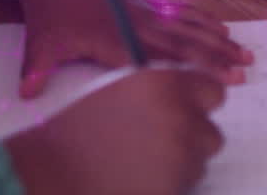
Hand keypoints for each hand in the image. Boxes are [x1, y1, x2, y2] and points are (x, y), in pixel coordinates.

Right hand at [5, 68, 226, 194]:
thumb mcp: (119, 89)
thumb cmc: (78, 129)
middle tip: (160, 142)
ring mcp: (180, 155)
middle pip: (211, 132)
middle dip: (192, 139)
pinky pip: (187, 186)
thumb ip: (159, 89)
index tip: (186, 110)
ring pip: (200, 163)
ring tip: (144, 163)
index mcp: (164, 82)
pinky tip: (141, 180)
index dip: (198, 103)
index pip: (212, 90)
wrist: (54, 170)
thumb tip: (187, 96)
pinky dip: (171, 185)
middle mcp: (179, 116)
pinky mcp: (174, 187)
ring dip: (182, 164)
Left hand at [18, 0, 251, 97]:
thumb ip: (37, 69)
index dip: (185, 69)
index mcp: (115, 36)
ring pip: (189, 27)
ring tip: (243, 55)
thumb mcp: (41, 41)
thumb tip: (27, 92)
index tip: (209, 80)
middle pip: (182, 42)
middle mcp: (137, 23)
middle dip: (213, 58)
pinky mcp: (148, 4)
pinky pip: (183, 13)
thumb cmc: (52, 11)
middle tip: (241, 73)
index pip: (157, 58)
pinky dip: (206, 22)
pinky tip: (224, 30)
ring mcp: (146, 12)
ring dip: (217, 41)